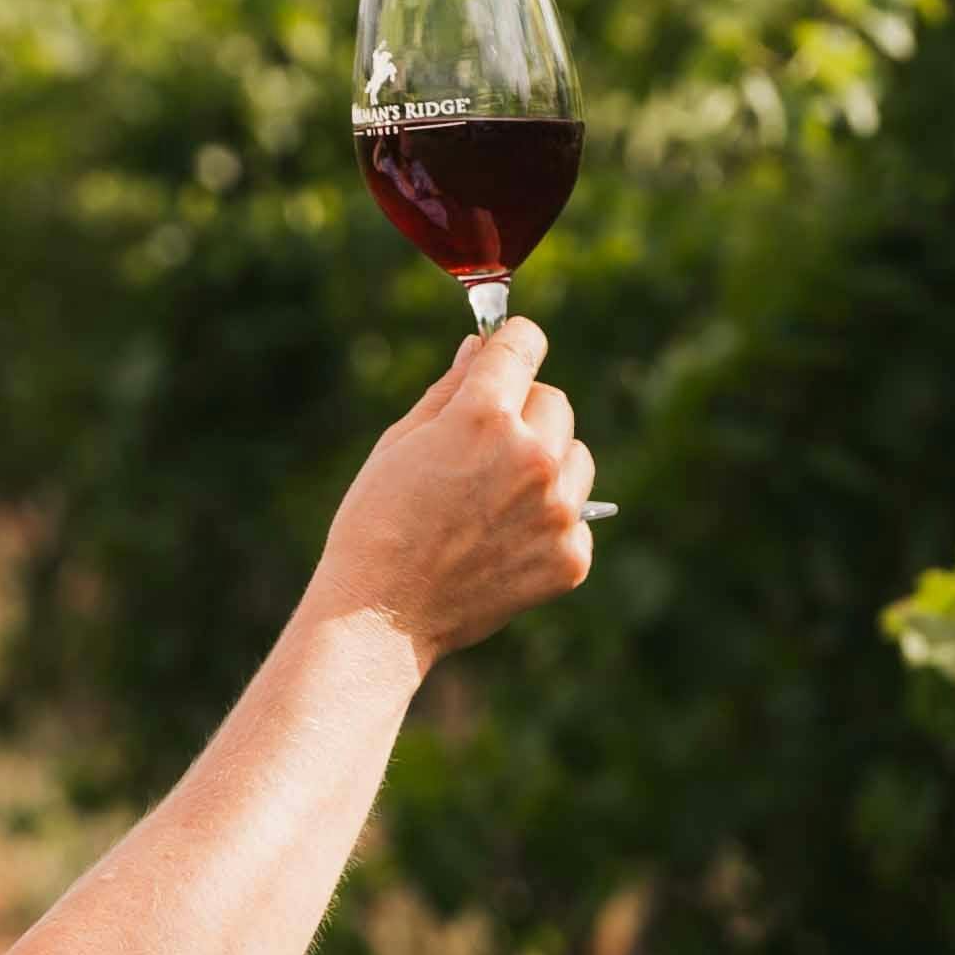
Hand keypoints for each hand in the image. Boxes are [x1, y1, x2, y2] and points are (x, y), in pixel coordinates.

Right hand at [306, 316, 597, 663]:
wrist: (382, 612)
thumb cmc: (377, 520)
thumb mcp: (399, 442)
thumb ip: (448, 390)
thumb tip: (479, 348)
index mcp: (483, 416)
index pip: (524, 346)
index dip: (515, 342)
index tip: (511, 348)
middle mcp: (532, 457)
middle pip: (555, 402)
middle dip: (524, 411)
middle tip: (484, 445)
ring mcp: (558, 510)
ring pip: (575, 457)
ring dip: (546, 465)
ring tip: (495, 498)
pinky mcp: (571, 556)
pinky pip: (578, 515)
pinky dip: (549, 522)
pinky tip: (503, 541)